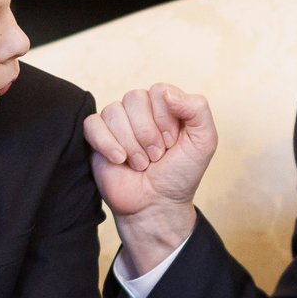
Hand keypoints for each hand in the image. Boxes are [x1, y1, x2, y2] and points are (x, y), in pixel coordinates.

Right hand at [83, 84, 211, 273]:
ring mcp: (117, 123)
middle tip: (156, 156)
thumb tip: (166, 93)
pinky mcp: (96, 137)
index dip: (165, 119)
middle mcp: (140, 110)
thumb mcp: (204, 141)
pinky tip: (119, 160)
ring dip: (131, 144)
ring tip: (140, 163)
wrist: (157, 205)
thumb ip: (197, 109)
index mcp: (164, 105)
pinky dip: (107, 144)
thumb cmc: (180, 175)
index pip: (158, 91)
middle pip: (134, 98)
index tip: (172, 143)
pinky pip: (92, 124)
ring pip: (114, 112)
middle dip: (148, 134)